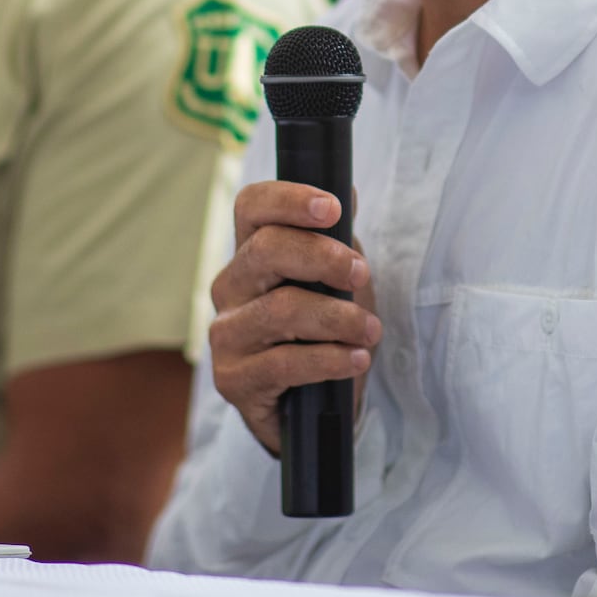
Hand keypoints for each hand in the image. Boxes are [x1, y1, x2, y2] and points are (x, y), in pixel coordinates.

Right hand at [208, 181, 380, 456]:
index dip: (289, 200)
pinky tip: (356, 359)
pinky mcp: (233, 380)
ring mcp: (225, 334)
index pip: (251, 207)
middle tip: (361, 275)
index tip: (333, 209)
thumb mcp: (336, 281)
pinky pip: (284, 362)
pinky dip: (329, 359)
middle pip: (266, 250)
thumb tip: (344, 189)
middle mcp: (229, 287)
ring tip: (370, 331)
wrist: (313, 407)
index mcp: (251, 253)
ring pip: (281, 309)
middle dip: (323, 258)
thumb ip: (336, 239)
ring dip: (338, 318)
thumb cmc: (323, 332)